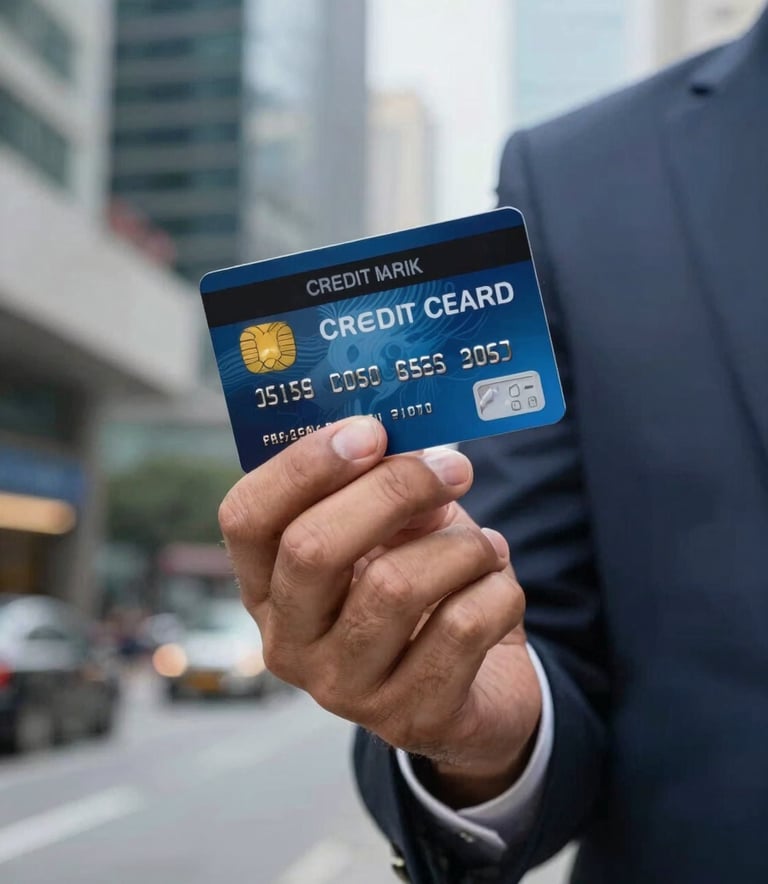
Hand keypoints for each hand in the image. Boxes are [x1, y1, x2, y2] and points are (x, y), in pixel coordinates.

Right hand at [219, 417, 541, 805]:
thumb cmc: (423, 589)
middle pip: (313, 548)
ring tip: (487, 545)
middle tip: (453, 466)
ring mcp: (343, 690)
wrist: (476, 686)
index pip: (247, 517)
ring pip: (396, 586)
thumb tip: (411, 446)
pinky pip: (462, 628)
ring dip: (461, 548)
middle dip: (393, 490)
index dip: (303, 465)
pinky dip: (496, 590)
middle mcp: (289, 643)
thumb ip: (388, 489)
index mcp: (267, 585)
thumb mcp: (394, 534)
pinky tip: (498, 586)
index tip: (370, 430)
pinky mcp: (408, 718)